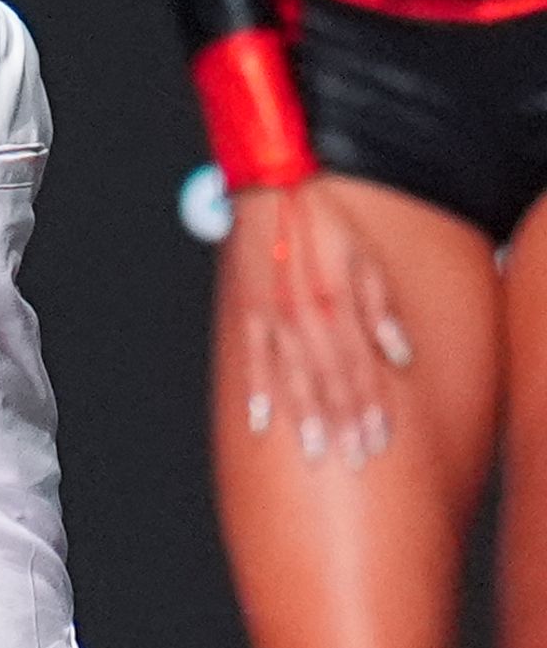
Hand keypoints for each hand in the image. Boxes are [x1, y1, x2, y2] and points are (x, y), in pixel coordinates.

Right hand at [223, 181, 410, 464]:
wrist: (271, 190)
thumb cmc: (321, 222)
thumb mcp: (365, 261)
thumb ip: (380, 311)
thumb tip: (399, 355)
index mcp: (337, 306)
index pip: (360, 369)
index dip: (371, 407)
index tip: (381, 438)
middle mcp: (304, 317)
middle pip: (328, 382)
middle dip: (344, 424)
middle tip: (354, 458)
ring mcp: (272, 318)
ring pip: (292, 377)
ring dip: (306, 417)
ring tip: (314, 451)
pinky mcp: (248, 312)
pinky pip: (252, 359)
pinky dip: (257, 390)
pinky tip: (261, 419)